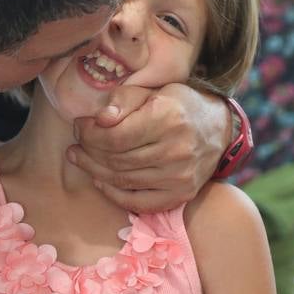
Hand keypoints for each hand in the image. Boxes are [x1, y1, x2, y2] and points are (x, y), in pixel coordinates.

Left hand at [67, 83, 227, 212]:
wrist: (218, 128)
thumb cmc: (178, 105)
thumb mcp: (153, 90)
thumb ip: (123, 100)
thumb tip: (100, 119)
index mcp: (168, 118)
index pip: (115, 136)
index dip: (89, 134)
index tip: (79, 126)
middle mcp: (177, 150)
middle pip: (116, 159)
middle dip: (88, 152)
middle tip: (76, 144)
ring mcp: (180, 176)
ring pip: (123, 180)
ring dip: (95, 171)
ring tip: (80, 159)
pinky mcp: (181, 194)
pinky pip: (138, 202)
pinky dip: (114, 193)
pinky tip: (100, 180)